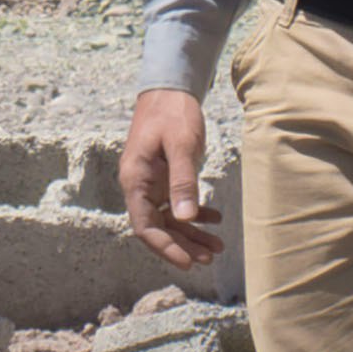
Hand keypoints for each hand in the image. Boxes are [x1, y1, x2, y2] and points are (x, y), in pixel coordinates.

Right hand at [117, 87, 226, 270]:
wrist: (169, 89)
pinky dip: (194, 215)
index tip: (187, 262)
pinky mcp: (164, 177)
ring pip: (169, 219)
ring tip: (216, 247)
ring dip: (191, 234)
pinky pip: (177, 204)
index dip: (165, 247)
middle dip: (182, 245)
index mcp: (136, 179)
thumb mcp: (181, 145)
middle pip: (157, 227)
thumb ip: (183, 181)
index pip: (144, 226)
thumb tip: (186, 218)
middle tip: (209, 258)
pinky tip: (215, 220)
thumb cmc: (173, 113)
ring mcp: (151, 182)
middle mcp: (139, 185)